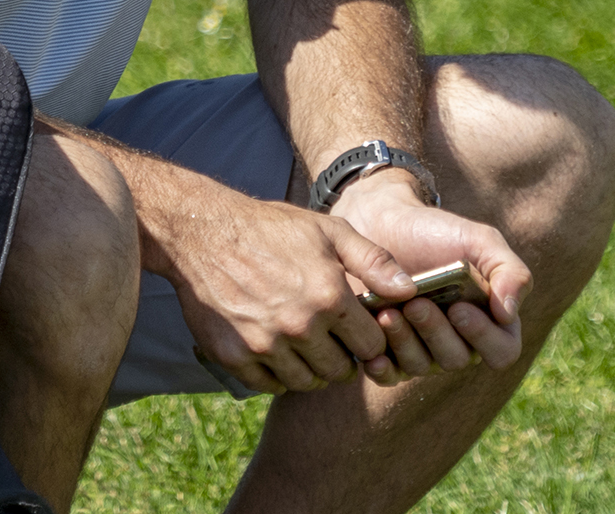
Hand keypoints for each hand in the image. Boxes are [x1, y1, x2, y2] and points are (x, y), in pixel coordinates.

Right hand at [158, 185, 419, 395]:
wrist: (203, 232)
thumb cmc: (271, 229)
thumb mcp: (329, 231)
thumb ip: (375, 261)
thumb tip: (411, 290)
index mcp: (329, 296)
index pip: (372, 346)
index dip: (369, 339)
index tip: (358, 329)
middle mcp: (299, 326)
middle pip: (341, 371)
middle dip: (341, 356)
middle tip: (330, 337)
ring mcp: (265, 345)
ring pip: (307, 382)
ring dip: (310, 368)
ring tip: (303, 342)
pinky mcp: (235, 357)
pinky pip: (271, 385)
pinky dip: (277, 373)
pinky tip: (275, 347)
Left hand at [330, 173, 530, 384]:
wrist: (383, 224)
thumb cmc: (437, 233)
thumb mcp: (479, 240)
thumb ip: (509, 270)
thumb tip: (509, 313)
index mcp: (489, 322)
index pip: (501, 351)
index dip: (484, 336)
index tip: (460, 308)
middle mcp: (459, 343)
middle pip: (457, 359)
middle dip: (437, 333)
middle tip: (416, 305)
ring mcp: (423, 351)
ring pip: (422, 366)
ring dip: (406, 343)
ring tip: (388, 313)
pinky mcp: (389, 354)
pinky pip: (390, 375)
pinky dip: (383, 370)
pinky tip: (374, 356)